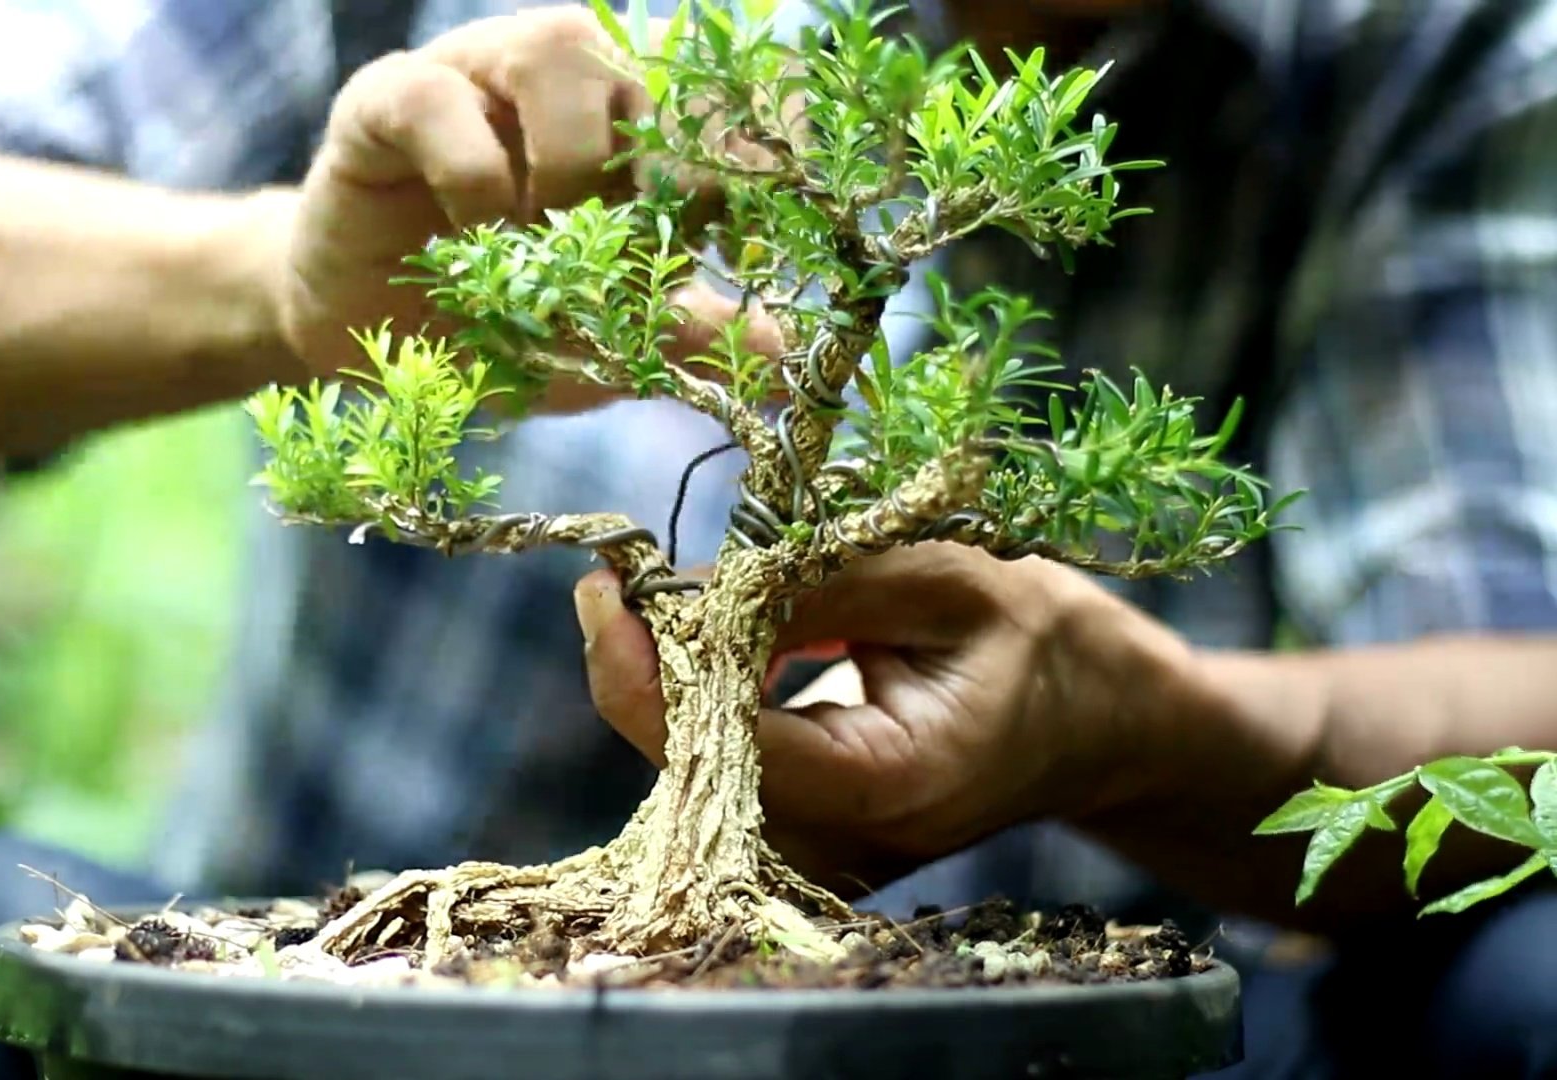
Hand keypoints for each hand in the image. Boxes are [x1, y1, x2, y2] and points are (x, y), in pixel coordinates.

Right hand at [275, 5, 780, 409]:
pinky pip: (444, 101)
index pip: (720, 92)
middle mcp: (566, 81)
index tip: (772, 219)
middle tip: (634, 264)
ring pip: (565, 46)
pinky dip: (473, 179)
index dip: (759, 136)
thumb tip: (783, 358)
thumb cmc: (485, 324)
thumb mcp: (596, 346)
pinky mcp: (390, 97)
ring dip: (573, 160)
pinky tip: (472, 242)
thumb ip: (678, 335)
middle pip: (654, 65)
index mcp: (631, 129)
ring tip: (543, 244)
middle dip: (664, 173)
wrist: (358, 337)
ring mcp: (479, 73)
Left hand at [575, 544, 1188, 895]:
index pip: (724, 747)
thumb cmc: (1045, 641)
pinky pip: (719, 767)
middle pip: (691, 763)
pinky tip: (718, 637)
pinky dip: (705, 697)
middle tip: (632, 572)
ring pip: (693, 766)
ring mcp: (819, 858)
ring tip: (678, 594)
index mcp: (887, 785)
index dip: (645, 672)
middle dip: (649, 662)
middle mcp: (841, 846)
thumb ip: (813, 580)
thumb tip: (681, 589)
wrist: (1106, 723)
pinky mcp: (804, 841)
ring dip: (672, 675)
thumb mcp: (944, 578)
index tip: (606, 586)